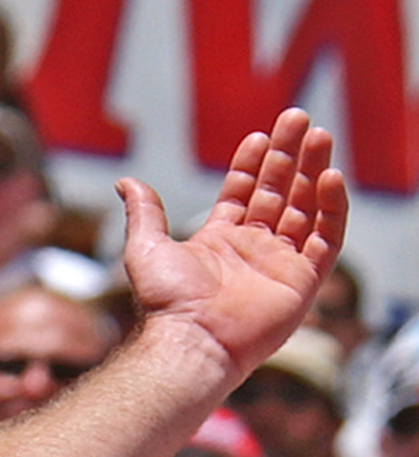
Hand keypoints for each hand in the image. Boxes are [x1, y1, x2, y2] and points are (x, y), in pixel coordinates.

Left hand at [118, 107, 346, 387]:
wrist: (190, 339)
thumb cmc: (166, 300)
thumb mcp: (146, 246)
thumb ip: (145, 212)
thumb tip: (124, 182)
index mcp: (221, 241)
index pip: (244, 193)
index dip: (253, 164)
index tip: (259, 136)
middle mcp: (254, 250)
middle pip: (279, 192)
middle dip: (289, 155)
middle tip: (298, 118)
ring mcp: (281, 265)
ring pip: (306, 208)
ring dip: (313, 171)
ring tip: (319, 134)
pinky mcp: (303, 282)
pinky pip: (326, 239)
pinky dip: (332, 209)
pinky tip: (329, 177)